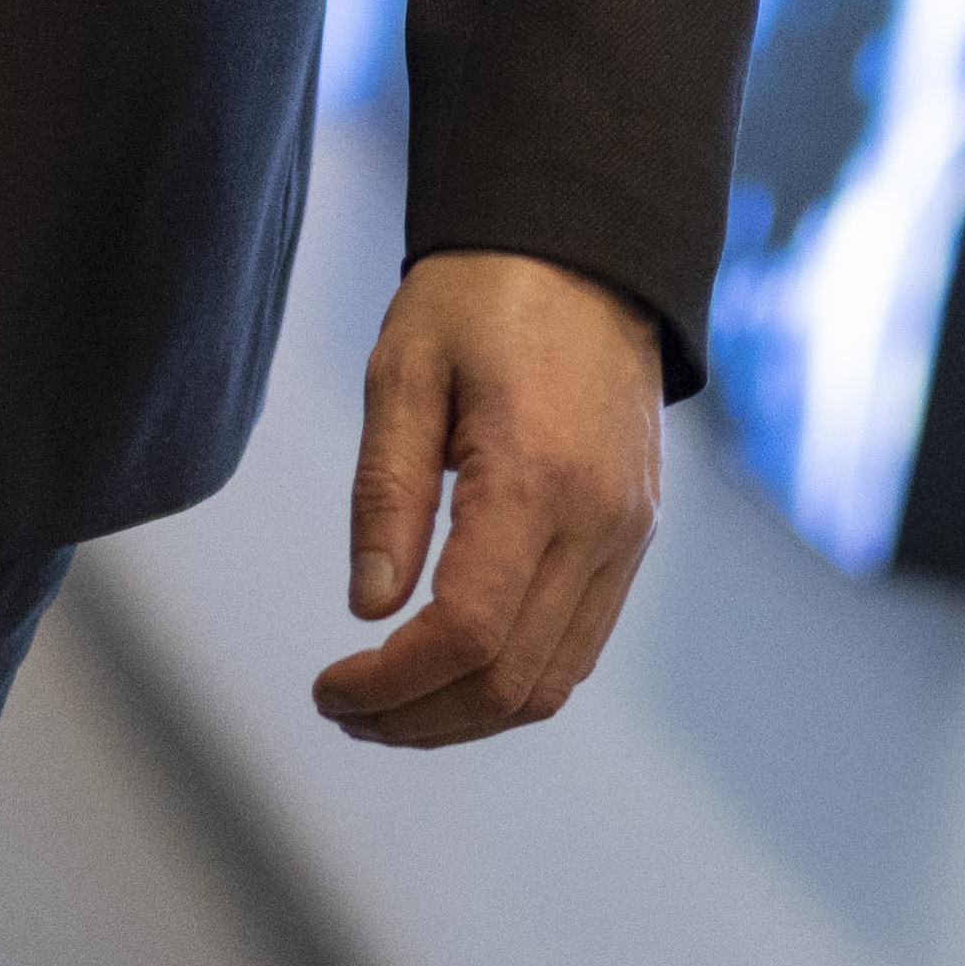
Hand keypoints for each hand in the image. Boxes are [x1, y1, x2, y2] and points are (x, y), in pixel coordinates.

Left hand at [315, 247, 660, 745]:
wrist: (585, 248)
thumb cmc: (483, 295)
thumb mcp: (405, 371)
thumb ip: (386, 493)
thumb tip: (367, 607)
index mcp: (536, 479)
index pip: (466, 634)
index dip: (392, 683)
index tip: (330, 687)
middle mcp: (599, 523)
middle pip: (511, 680)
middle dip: (418, 717)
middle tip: (345, 709)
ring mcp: (627, 536)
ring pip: (553, 681)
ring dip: (465, 715)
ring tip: (389, 705)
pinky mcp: (633, 536)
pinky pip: (579, 643)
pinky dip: (514, 680)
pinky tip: (451, 669)